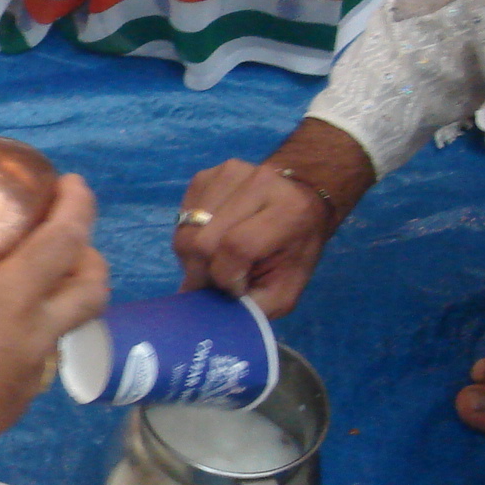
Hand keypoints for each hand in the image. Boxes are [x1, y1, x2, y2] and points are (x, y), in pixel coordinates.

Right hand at [0, 176, 107, 458]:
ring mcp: (35, 368)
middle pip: (92, 287)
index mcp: (15, 296)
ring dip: (62, 297)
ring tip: (29, 285)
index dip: (77, 205)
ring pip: (70, 323)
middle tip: (64, 239)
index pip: (66, 239)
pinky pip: (41, 354)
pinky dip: (32, 333)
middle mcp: (38, 329)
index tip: (72, 184)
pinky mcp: (21, 397)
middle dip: (89, 256)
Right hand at [173, 120, 371, 315]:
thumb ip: (254, 306)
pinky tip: (210, 236)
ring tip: (214, 258)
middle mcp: (259, 183)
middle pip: (203, 241)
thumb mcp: (288, 286)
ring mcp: (228, 173)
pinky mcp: (207, 174)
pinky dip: (189, 235)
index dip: (226, 278)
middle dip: (203, 271)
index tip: (235, 288)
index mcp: (288, 211)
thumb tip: (206, 311)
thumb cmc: (296, 247)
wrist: (302, 198)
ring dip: (193, 255)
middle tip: (217, 279)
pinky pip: (182, 216)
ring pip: (186, 230)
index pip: (235, 248)